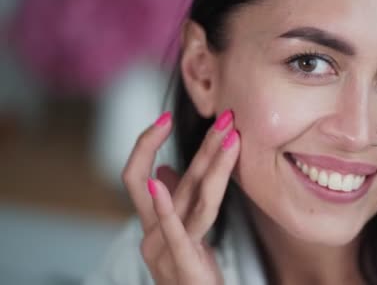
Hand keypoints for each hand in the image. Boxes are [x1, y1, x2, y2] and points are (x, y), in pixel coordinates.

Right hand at [122, 110, 239, 284]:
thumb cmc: (189, 273)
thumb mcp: (182, 235)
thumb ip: (173, 204)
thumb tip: (163, 169)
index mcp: (154, 223)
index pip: (136, 175)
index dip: (146, 145)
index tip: (164, 118)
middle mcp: (154, 232)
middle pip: (178, 180)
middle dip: (204, 146)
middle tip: (227, 117)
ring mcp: (163, 249)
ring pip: (188, 198)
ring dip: (209, 164)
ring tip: (228, 138)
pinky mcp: (181, 265)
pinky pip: (177, 232)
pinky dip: (166, 207)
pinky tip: (158, 181)